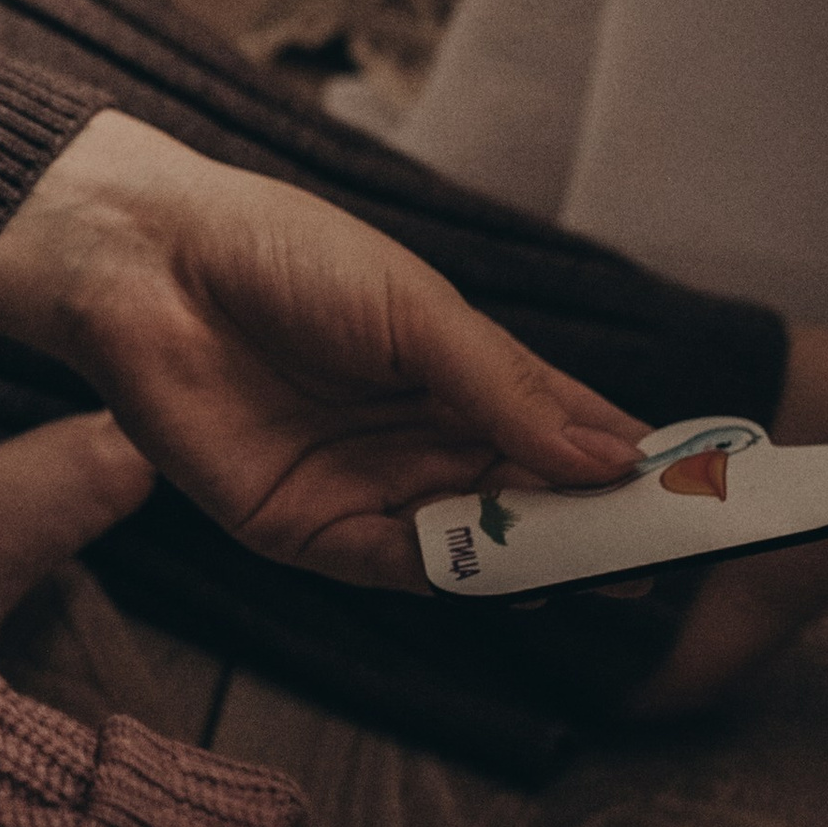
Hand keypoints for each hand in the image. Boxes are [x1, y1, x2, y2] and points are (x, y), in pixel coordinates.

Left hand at [0, 109, 646, 585]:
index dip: (615, 461)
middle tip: (654, 548)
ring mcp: (359, 485)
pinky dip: (451, 573)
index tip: (682, 490)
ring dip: (531, 556)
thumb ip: (505, 387)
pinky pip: (392, 566)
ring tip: (597, 559)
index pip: (552, 428)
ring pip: (468, 541)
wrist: (144, 262)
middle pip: (520, 498)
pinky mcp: (300, 526)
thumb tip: (611, 454)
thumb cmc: (276, 253)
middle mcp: (411, 436)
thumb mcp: (413, 311)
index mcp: (448, 372)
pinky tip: (504, 566)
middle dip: (587, 526)